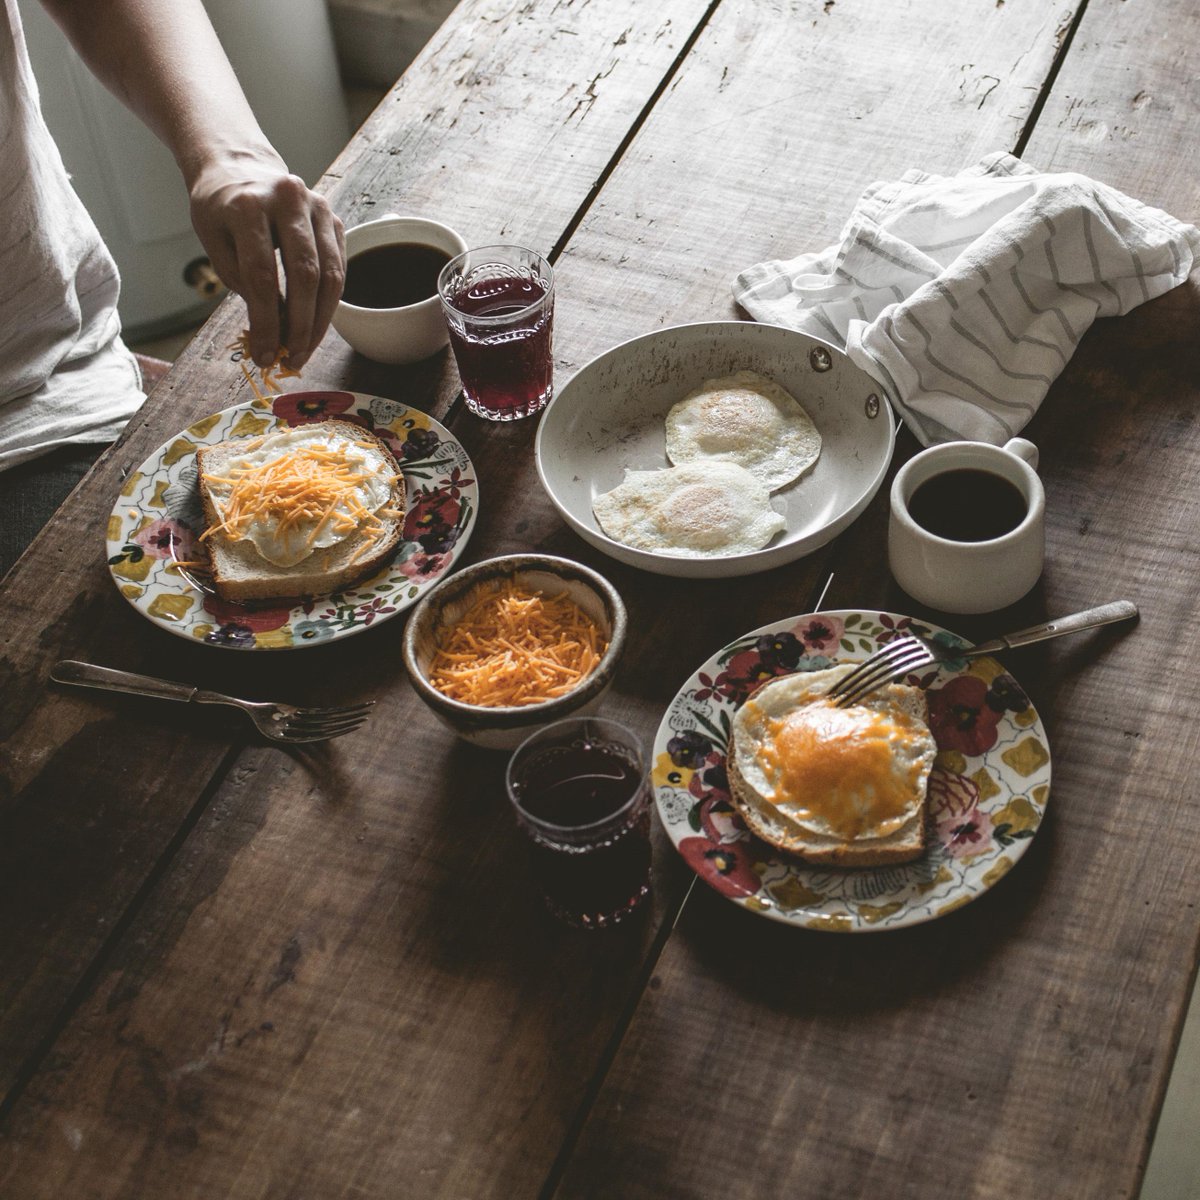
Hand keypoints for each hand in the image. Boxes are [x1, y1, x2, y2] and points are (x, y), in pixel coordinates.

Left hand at [188, 148, 344, 369]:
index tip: (265, 356)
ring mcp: (318, 207)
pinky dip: (329, 302)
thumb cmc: (221, 210)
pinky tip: (315, 324)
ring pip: (330, 276)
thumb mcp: (214, 242)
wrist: (240, 166)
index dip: (266, 322)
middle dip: (300, 326)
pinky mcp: (334, 219)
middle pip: (304, 276)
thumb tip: (274, 333)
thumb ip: (242, 283)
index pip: (262, 275)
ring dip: (321, 321)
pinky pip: (339, 269)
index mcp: (247, 204)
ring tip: (305, 350)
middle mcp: (288, 200)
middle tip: (292, 360)